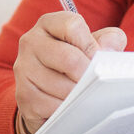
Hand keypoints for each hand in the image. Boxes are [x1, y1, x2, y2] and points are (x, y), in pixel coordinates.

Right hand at [14, 11, 125, 133]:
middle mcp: (31, 42)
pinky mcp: (23, 95)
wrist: (45, 91)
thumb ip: (107, 41)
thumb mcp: (92, 45)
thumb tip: (110, 50)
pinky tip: (72, 107)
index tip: (98, 57)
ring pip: (63, 86)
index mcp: (48, 24)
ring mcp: (24, 69)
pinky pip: (54, 106)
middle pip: (69, 58)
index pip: (73, 26)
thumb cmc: (73, 63)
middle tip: (96, 82)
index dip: (92, 45)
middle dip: (89, 74)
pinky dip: (69, 110)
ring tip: (85, 94)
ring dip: (80, 95)